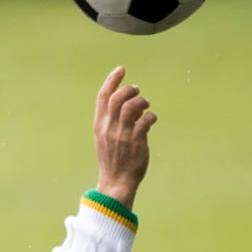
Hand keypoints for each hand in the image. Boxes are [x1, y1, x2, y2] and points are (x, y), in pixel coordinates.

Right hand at [93, 66, 156, 209]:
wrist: (116, 181)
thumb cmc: (113, 159)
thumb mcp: (105, 138)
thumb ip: (113, 121)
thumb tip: (133, 106)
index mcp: (99, 124)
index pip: (103, 97)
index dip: (112, 80)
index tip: (121, 69)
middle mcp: (109, 127)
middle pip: (118, 98)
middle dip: (129, 89)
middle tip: (138, 91)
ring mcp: (122, 135)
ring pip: (132, 107)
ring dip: (142, 101)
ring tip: (146, 106)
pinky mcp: (136, 142)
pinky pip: (146, 121)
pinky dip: (151, 116)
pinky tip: (151, 120)